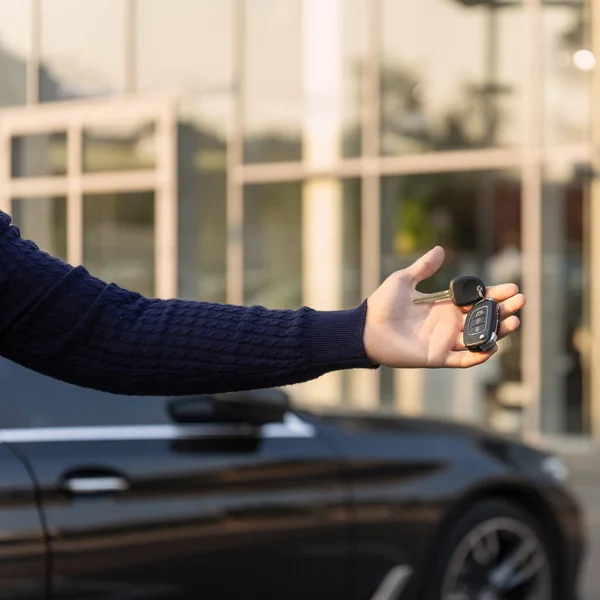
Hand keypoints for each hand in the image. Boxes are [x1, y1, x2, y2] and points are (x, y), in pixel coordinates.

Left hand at [363, 246, 524, 368]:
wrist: (366, 328)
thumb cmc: (382, 304)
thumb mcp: (404, 280)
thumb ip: (423, 267)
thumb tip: (440, 249)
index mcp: (444, 306)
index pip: (477, 300)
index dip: (495, 295)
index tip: (513, 288)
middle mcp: (448, 324)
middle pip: (483, 319)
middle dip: (503, 311)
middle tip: (520, 302)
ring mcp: (444, 341)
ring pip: (478, 338)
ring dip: (497, 332)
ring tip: (513, 321)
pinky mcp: (437, 357)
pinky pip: (462, 359)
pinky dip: (478, 356)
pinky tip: (492, 347)